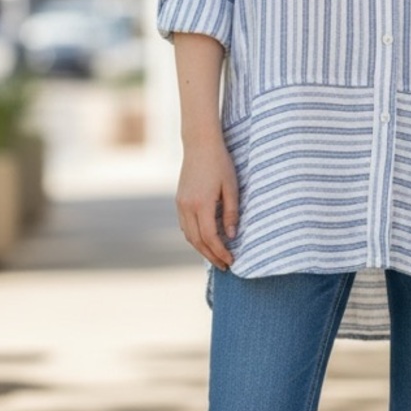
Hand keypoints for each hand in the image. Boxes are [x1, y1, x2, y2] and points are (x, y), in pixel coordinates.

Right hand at [176, 134, 238, 270]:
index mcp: (201, 204)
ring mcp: (180, 203)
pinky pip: (185, 225)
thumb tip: (232, 235)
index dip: (220, 252)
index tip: (232, 260)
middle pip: (197, 241)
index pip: (210, 237)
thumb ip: (232, 212)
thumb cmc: (220, 163)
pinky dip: (194, 237)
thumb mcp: (231, 187)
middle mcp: (187, 206)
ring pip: (188, 235)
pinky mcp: (179, 200)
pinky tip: (205, 240)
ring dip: (201, 249)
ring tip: (216, 257)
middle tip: (225, 266)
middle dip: (211, 256)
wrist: (199, 144)